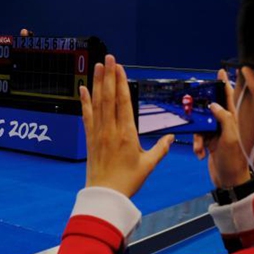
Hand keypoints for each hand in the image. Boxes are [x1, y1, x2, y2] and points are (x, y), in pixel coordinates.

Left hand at [80, 55, 174, 197]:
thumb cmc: (128, 181)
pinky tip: (82, 88)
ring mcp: (98, 132)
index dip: (121, 83)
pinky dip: (84, 101)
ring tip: (97, 66)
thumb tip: (171, 137)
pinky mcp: (90, 138)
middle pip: (109, 97)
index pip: (123, 102)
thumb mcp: (149, 165)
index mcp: (127, 133)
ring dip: (97, 83)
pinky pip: (86, 115)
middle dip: (109, 75)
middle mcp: (111, 129)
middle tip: (109, 58)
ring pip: (97, 102)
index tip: (120, 68)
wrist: (105, 195)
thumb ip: (161, 149)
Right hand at [193, 69, 250, 188]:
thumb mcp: (229, 138)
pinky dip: (197, 145)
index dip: (225, 84)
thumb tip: (213, 105)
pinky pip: (199, 137)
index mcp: (236, 120)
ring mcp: (218, 133)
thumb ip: (224, 119)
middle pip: (212, 109)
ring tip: (200, 148)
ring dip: (198, 137)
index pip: (231, 98)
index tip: (220, 71)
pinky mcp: (211, 142)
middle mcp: (227, 124)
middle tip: (193, 108)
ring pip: (202, 124)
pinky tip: (200, 154)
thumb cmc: (234, 162)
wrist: (228, 182)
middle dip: (201, 112)